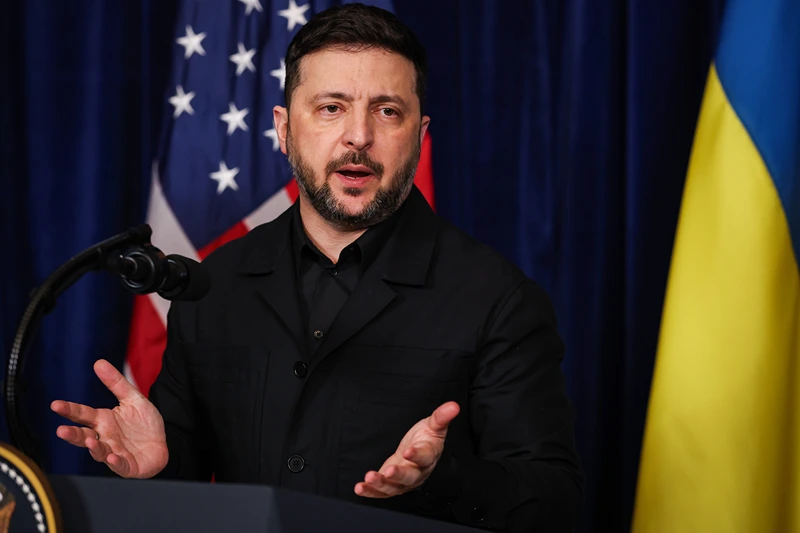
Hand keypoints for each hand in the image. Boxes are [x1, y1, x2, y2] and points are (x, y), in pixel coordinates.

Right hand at [50, 359, 167, 478]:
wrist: (163, 442)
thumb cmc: (144, 424)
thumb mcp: (133, 399)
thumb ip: (116, 383)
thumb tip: (99, 362)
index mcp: (103, 421)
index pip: (83, 414)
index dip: (70, 410)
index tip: (55, 405)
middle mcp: (105, 438)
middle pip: (84, 436)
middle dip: (73, 434)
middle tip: (61, 430)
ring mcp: (114, 453)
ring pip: (99, 452)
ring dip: (94, 448)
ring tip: (90, 440)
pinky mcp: (128, 466)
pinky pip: (120, 465)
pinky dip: (115, 462)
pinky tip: (112, 457)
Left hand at [355, 401, 459, 497]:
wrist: (419, 454)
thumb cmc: (426, 439)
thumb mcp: (434, 426)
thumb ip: (441, 416)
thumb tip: (454, 405)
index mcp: (428, 457)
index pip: (425, 457)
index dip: (417, 455)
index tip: (408, 451)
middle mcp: (417, 472)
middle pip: (410, 477)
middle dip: (399, 475)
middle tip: (388, 471)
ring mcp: (403, 482)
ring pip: (393, 487)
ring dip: (380, 484)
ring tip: (368, 478)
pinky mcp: (391, 485)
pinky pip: (381, 492)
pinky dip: (370, 492)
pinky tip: (360, 488)